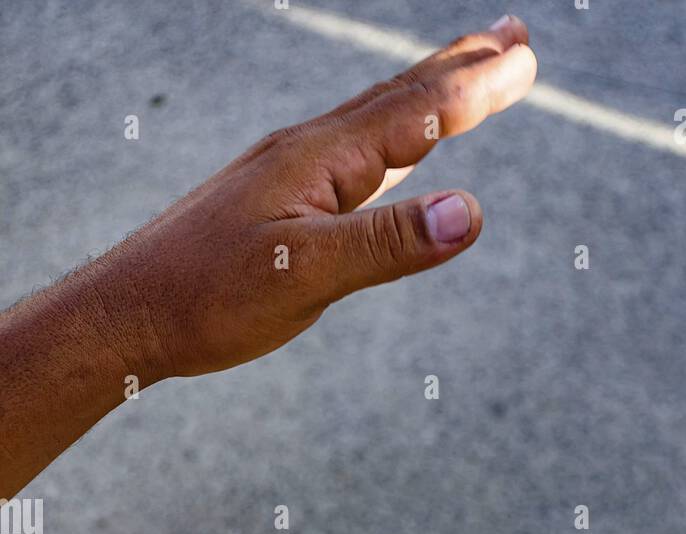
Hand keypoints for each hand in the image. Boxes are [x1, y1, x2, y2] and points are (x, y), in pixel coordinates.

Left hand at [118, 14, 536, 378]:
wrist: (128, 313)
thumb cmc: (207, 298)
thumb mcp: (304, 276)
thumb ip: (387, 243)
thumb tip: (471, 213)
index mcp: (318, 160)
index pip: (413, 111)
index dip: (475, 87)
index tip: (526, 60)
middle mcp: (305, 151)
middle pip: (397, 95)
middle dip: (462, 65)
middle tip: (515, 38)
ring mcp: (288, 172)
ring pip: (374, 118)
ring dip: (428, 92)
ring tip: (467, 75)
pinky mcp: (276, 199)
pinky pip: (351, 150)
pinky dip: (391, 130)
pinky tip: (390, 145)